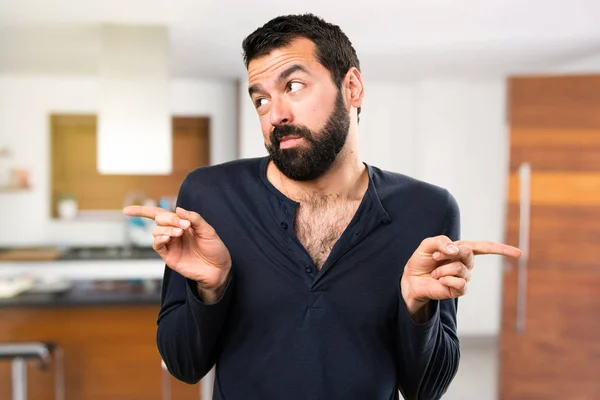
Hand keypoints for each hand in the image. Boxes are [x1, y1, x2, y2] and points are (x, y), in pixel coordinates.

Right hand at [122, 206, 231, 301]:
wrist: (219, 269)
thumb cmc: (215, 249)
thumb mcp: (208, 230)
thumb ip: (194, 218)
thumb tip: (178, 209)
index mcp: (182, 224)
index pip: (160, 214)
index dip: (142, 211)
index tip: (126, 210)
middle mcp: (174, 233)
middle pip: (159, 220)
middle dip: (169, 219)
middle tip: (184, 225)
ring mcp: (170, 245)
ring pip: (156, 232)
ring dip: (166, 229)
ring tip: (180, 233)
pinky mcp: (169, 257)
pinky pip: (157, 246)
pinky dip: (159, 239)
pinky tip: (167, 238)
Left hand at [400, 235, 521, 318]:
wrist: (411, 280)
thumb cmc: (420, 261)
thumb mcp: (427, 245)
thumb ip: (441, 242)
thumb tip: (456, 250)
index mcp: (461, 249)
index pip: (485, 247)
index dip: (501, 249)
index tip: (519, 253)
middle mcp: (465, 263)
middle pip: (469, 254)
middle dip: (450, 252)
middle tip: (435, 257)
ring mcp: (463, 277)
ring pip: (462, 269)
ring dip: (443, 269)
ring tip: (434, 273)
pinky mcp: (458, 290)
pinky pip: (460, 283)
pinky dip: (446, 279)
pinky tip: (439, 281)